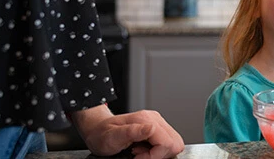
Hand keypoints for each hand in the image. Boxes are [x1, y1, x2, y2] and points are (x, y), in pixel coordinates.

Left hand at [70, 105, 184, 158]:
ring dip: (159, 152)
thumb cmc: (102, 135)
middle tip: (141, 155)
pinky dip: (157, 150)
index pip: (167, 142)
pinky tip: (144, 149)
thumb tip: (152, 128)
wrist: (97, 130)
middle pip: (175, 142)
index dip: (155, 156)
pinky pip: (167, 142)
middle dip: (160, 154)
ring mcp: (157, 122)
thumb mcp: (112, 136)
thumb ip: (133, 132)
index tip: (138, 157)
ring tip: (141, 152)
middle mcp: (154, 119)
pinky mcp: (157, 127)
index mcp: (146, 120)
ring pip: (174, 143)